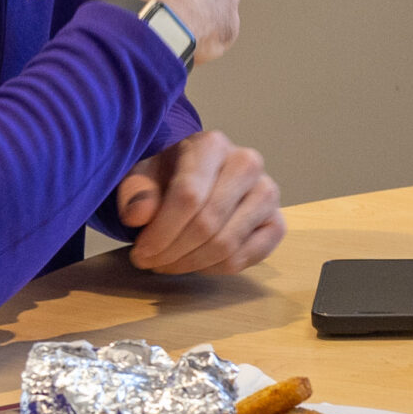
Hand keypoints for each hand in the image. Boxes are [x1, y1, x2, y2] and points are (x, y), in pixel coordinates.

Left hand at [115, 130, 286, 274]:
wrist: (199, 180)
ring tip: (168, 264)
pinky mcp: (277, 223)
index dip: (161, 231)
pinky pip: (247, 257)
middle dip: (173, 252)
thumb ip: (136, 192)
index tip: (141, 252)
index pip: (188, 195)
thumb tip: (138, 216)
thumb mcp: (143, 176)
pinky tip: (196, 263)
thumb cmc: (169, 177)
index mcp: (212, 144)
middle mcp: (248, 163)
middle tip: (151, 263)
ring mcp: (268, 193)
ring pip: (227, 244)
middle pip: (208, 222)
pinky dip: (216, 269)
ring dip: (191, 263)